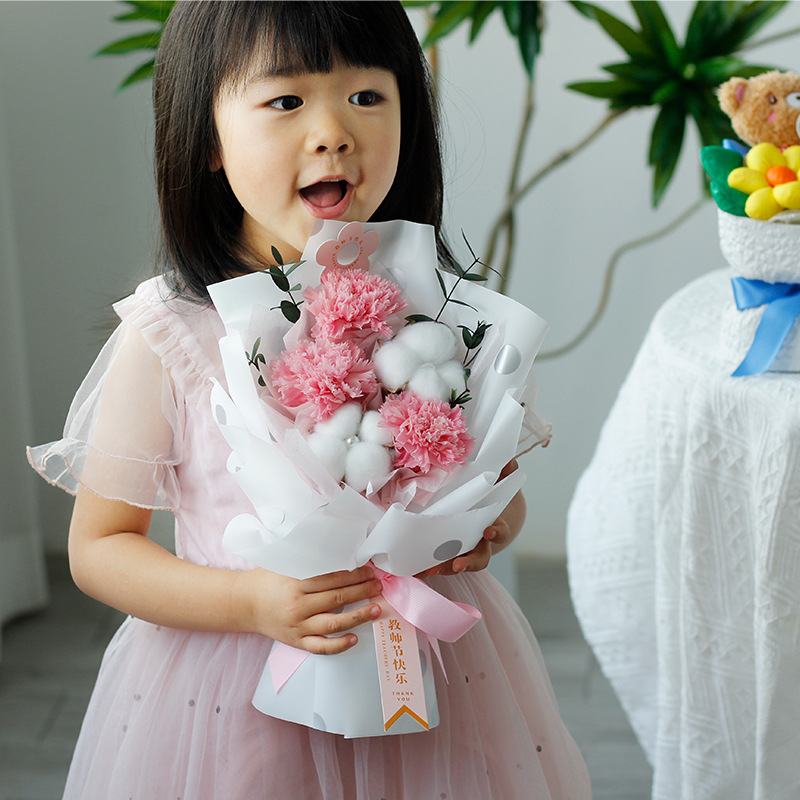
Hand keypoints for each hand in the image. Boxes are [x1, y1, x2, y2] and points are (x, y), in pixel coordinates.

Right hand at [237, 565, 382, 654]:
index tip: (369, 571)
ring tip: (376, 609)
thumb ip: (308, 560)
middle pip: (337, 598)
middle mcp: (297, 606)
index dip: (354, 575)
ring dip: (358, 616)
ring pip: (334, 624)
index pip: (332, 578)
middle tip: (378, 586)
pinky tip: (354, 638)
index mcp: (295, 584)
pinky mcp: (296, 642)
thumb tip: (339, 551)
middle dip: (362, 591)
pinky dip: (339, 645)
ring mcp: (297, 627)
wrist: (243, 604)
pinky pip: (320, 647)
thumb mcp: (284, 563)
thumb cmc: (266, 580)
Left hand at [419, 458, 519, 577]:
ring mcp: (462, 549)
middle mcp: (478, 542)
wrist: (479, 509)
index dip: (496, 533)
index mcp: (492, 524)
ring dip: (444, 568)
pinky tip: (414, 568)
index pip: (499, 532)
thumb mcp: (498, 482)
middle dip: (469, 563)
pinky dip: (427, 566)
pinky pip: (437, 562)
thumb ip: (504, 471)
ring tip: (430, 570)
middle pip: (479, 558)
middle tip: (458, 564)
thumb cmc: (488, 495)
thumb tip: (510, 461)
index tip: (488, 530)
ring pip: (456, 563)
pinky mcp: (444, 551)